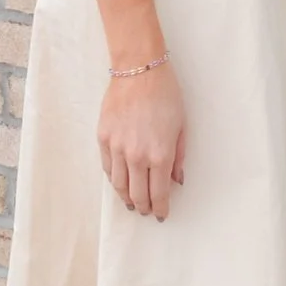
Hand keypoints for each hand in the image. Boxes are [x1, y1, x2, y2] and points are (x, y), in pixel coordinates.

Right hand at [97, 62, 185, 219]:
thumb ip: (178, 157)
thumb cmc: (166, 95)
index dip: (160, 208)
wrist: (139, 71)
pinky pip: (108, 167)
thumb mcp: (181, 126)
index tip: (161, 214)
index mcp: (160, 155)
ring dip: (126, 198)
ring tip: (132, 203)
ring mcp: (117, 148)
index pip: (159, 193)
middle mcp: (137, 156)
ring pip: (119, 185)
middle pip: (137, 194)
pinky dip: (114, 179)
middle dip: (144, 207)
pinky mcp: (103, 138)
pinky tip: (120, 182)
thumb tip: (177, 180)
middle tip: (147, 211)